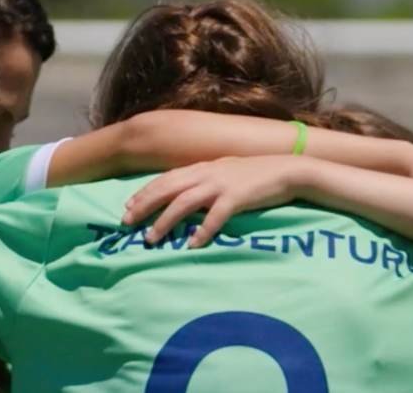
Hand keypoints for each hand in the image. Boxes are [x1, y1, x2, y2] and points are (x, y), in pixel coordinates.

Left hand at [122, 156, 309, 247]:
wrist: (287, 170)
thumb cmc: (256, 174)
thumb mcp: (225, 172)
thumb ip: (205, 180)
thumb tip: (186, 193)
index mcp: (202, 168)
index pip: (166, 179)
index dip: (145, 192)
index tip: (127, 206)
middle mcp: (207, 174)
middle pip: (167, 189)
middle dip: (144, 205)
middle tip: (125, 222)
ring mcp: (221, 185)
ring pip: (184, 203)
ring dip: (165, 221)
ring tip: (150, 238)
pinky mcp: (237, 198)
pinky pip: (215, 217)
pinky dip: (202, 231)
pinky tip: (192, 244)